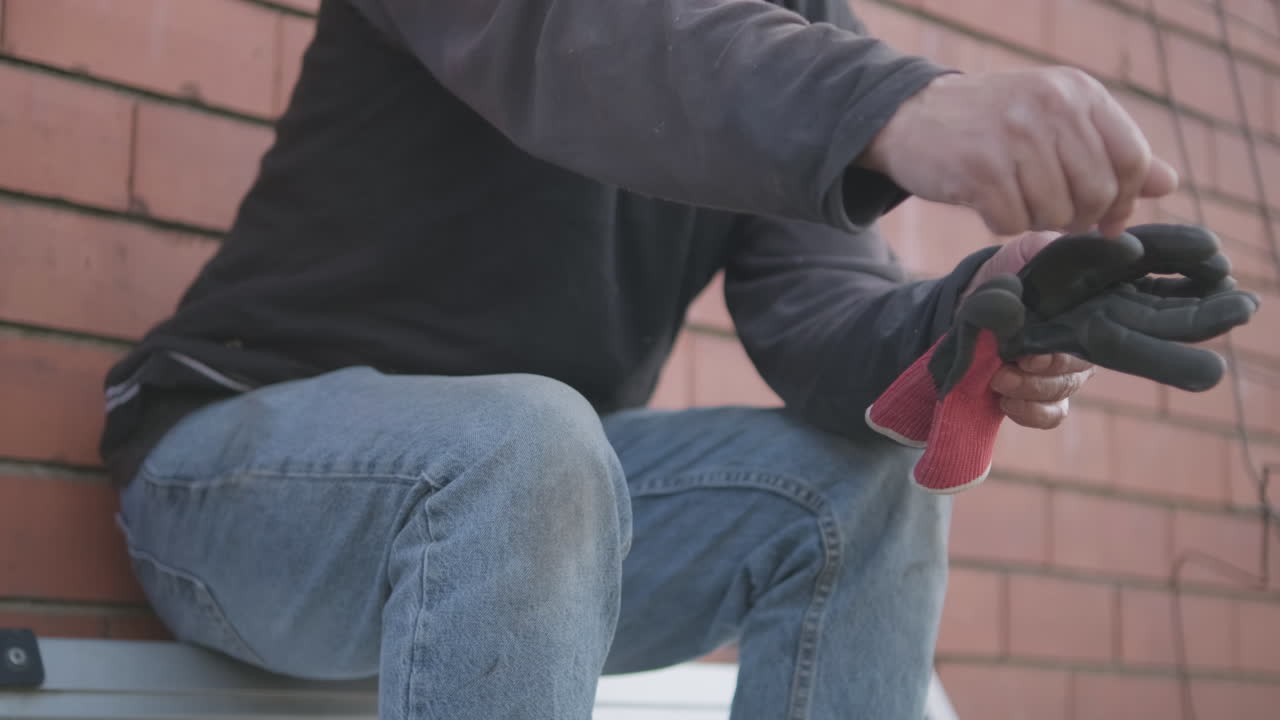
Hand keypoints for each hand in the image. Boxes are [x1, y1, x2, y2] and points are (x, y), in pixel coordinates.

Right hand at [860, 68, 1179, 236]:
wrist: (911, 116)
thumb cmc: (991, 124)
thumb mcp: (1056, 122)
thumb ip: (1110, 150)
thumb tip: (1167, 183)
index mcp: (1078, 93)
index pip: (1131, 158)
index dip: (1124, 200)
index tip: (1107, 221)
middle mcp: (1051, 106)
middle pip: (1096, 192)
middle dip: (1076, 217)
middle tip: (1050, 212)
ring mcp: (1014, 136)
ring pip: (1053, 212)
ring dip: (1033, 219)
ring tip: (1012, 198)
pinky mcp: (980, 168)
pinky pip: (1011, 223)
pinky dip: (999, 223)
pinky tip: (985, 201)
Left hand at [967, 231, 1096, 428]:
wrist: (967, 305)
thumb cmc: (1006, 276)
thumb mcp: (1027, 253)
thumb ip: (1051, 249)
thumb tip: (1081, 248)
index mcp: (1085, 315)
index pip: (1096, 336)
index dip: (1069, 348)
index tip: (1036, 350)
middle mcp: (1080, 347)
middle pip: (1077, 370)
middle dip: (1043, 372)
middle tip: (1012, 364)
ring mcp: (1062, 375)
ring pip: (1061, 393)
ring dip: (1030, 391)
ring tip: (999, 379)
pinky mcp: (1040, 398)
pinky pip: (1050, 415)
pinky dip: (1030, 413)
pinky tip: (1006, 402)